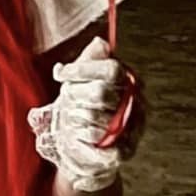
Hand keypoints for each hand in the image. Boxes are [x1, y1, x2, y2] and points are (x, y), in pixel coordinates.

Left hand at [31, 37, 144, 190]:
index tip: (58, 73)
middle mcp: (136, 104)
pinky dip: (82, 141)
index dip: (81, 70)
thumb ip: (90, 60)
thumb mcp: (82, 79)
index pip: (111, 69)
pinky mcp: (125, 152)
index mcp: (129, 81)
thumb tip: (100, 43)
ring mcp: (133, 129)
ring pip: (96, 118)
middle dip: (74, 93)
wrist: (82, 144)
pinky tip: (74, 137)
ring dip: (74, 117)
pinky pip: (103, 146)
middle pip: (101, 92)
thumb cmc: (83, 104)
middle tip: (64, 97)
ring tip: (69, 119)